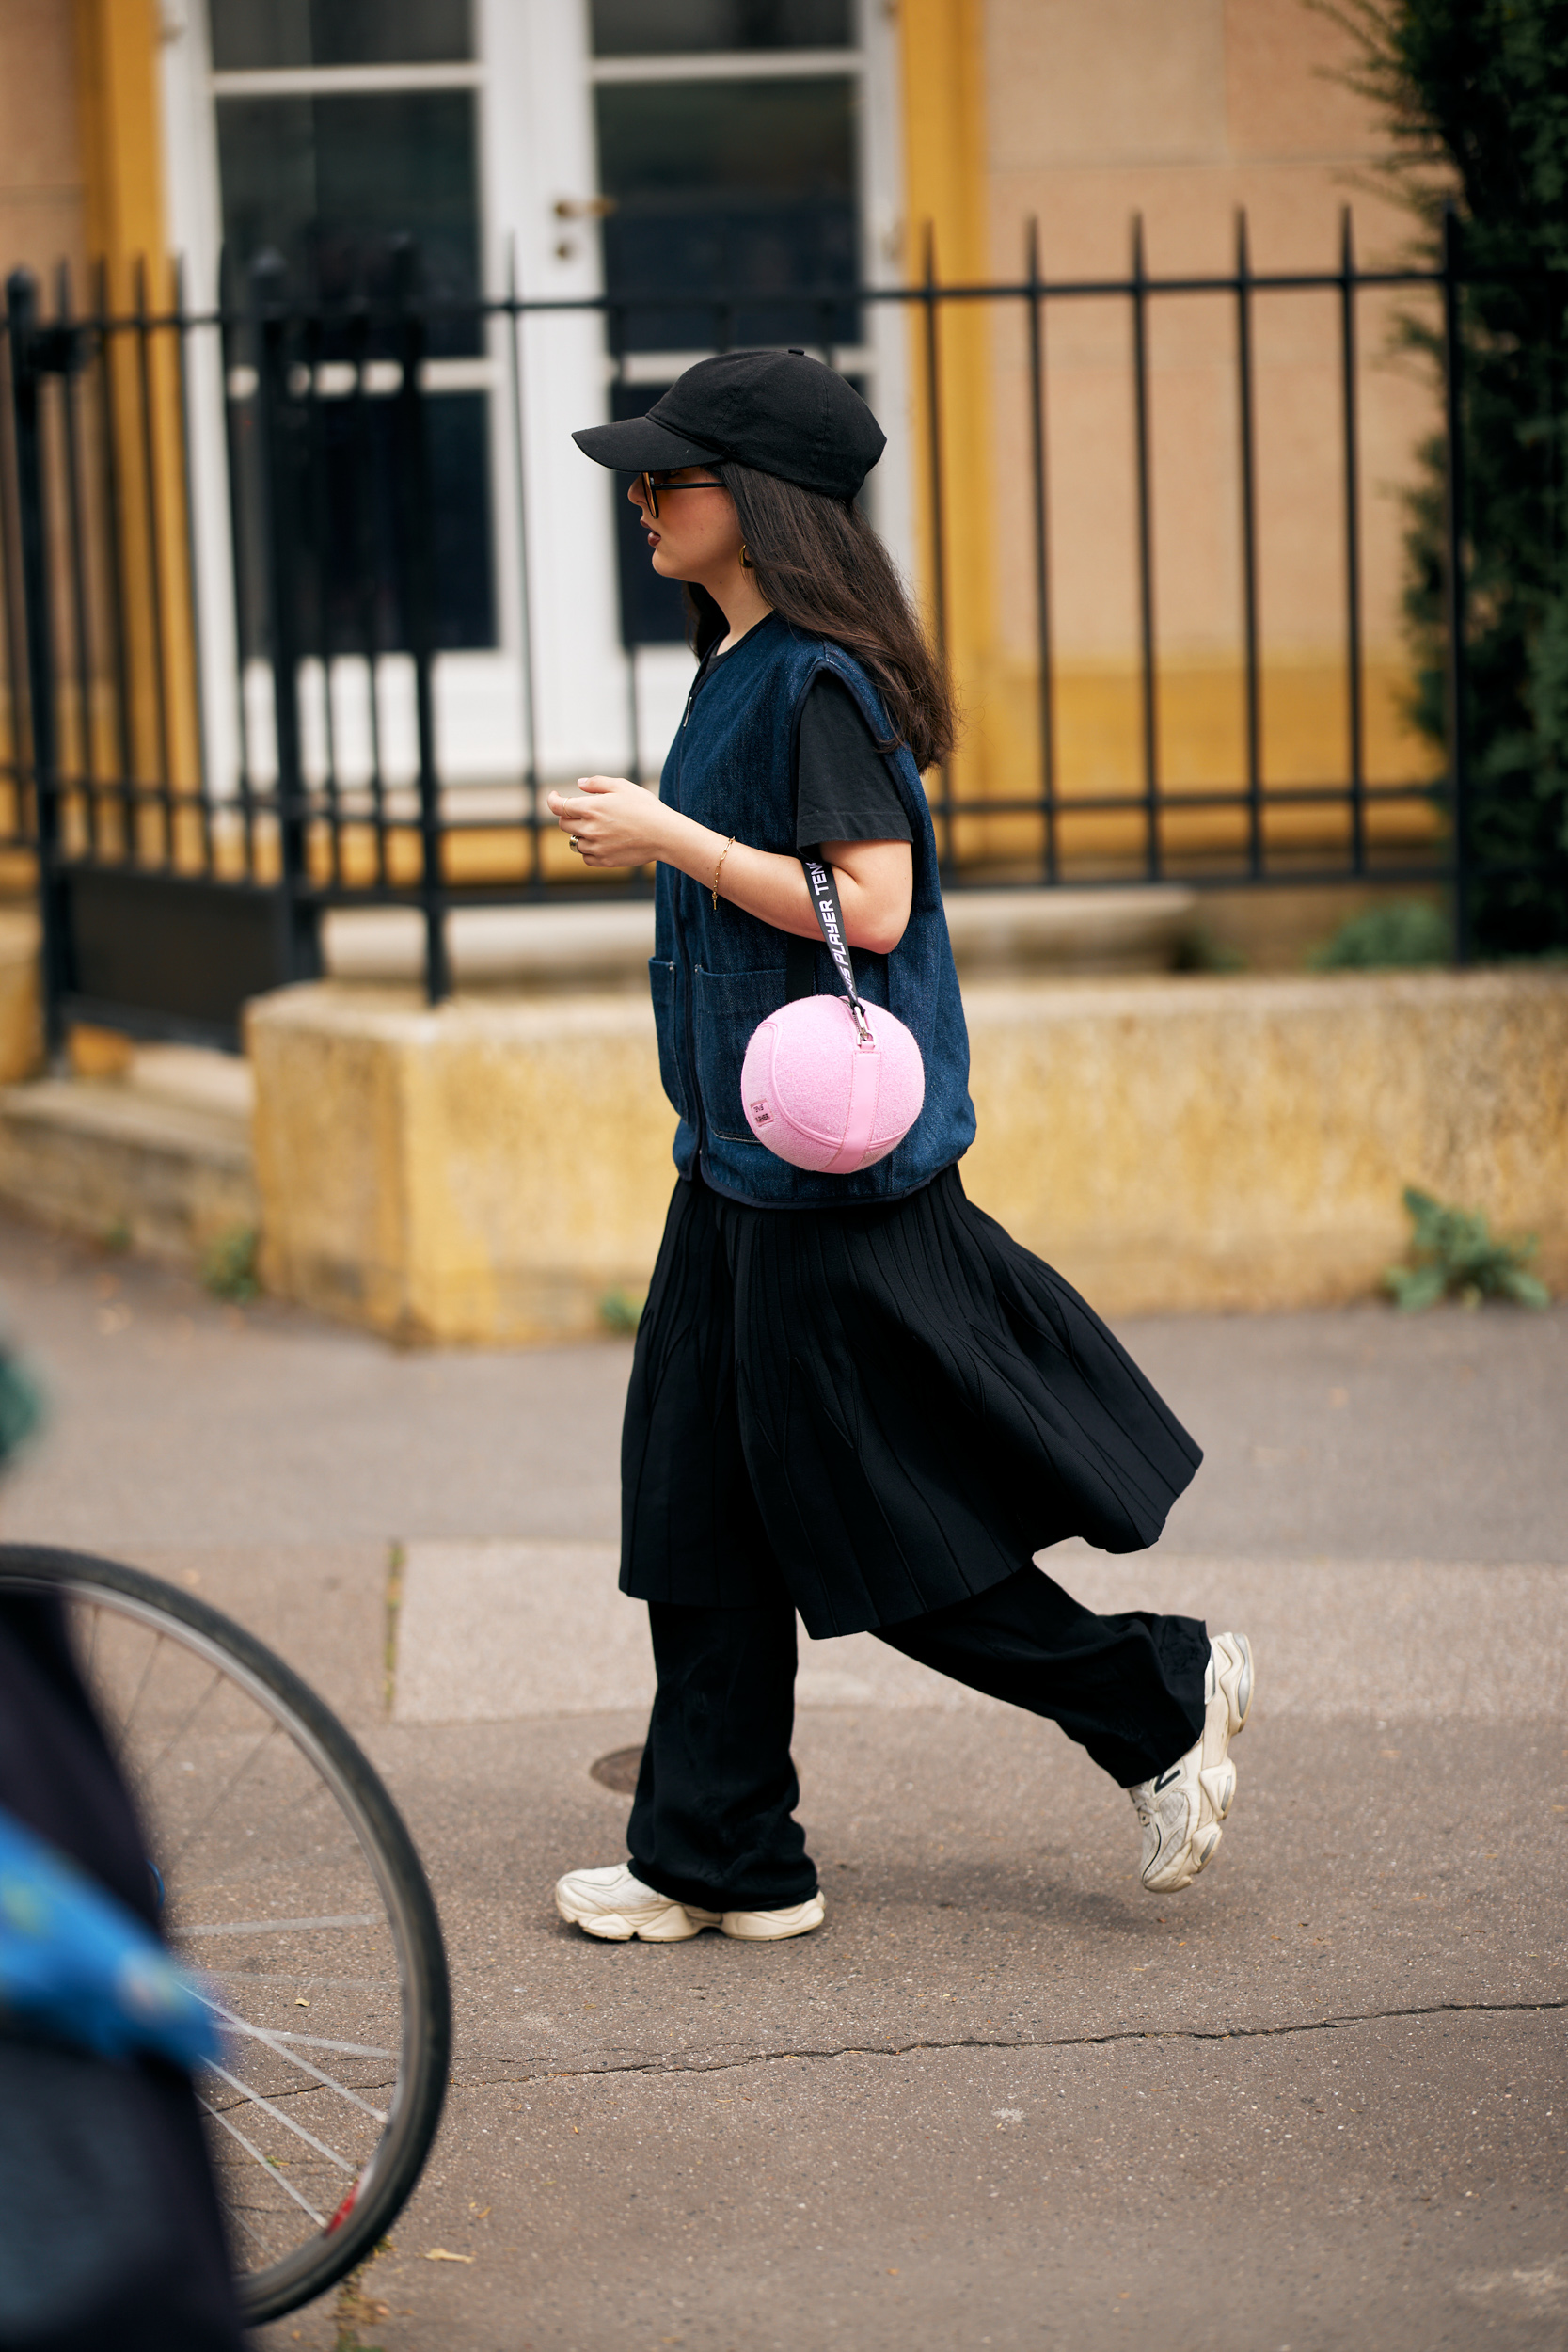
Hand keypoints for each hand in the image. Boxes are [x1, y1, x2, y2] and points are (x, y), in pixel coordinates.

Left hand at [546, 777, 669, 868]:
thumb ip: (597, 783)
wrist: (664, 835)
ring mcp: (596, 847)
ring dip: (580, 834)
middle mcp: (589, 829)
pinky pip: (586, 857)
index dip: (552, 800)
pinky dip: (589, 850)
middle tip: (584, 812)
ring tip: (600, 828)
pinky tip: (602, 842)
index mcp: (591, 808)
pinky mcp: (604, 861)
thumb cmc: (645, 807)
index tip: (554, 797)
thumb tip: (579, 784)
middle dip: (569, 817)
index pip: (558, 807)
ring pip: (575, 842)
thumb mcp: (622, 786)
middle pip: (564, 825)